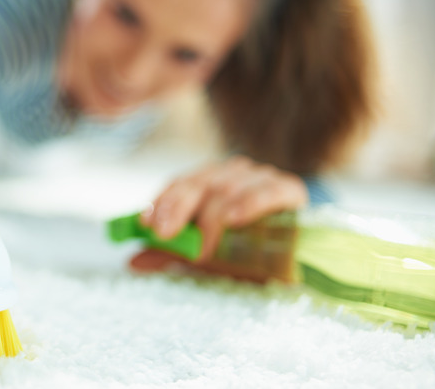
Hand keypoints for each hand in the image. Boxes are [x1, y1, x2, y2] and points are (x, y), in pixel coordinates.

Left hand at [132, 156, 307, 271]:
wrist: (302, 249)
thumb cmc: (247, 249)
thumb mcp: (206, 255)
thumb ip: (173, 255)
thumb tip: (132, 262)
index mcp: (209, 182)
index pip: (180, 184)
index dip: (162, 202)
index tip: (148, 224)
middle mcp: (231, 174)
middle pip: (198, 183)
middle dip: (178, 208)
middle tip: (166, 235)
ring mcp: (260, 178)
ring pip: (227, 186)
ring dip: (211, 216)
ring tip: (204, 245)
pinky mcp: (288, 189)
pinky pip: (266, 191)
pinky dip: (248, 203)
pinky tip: (234, 219)